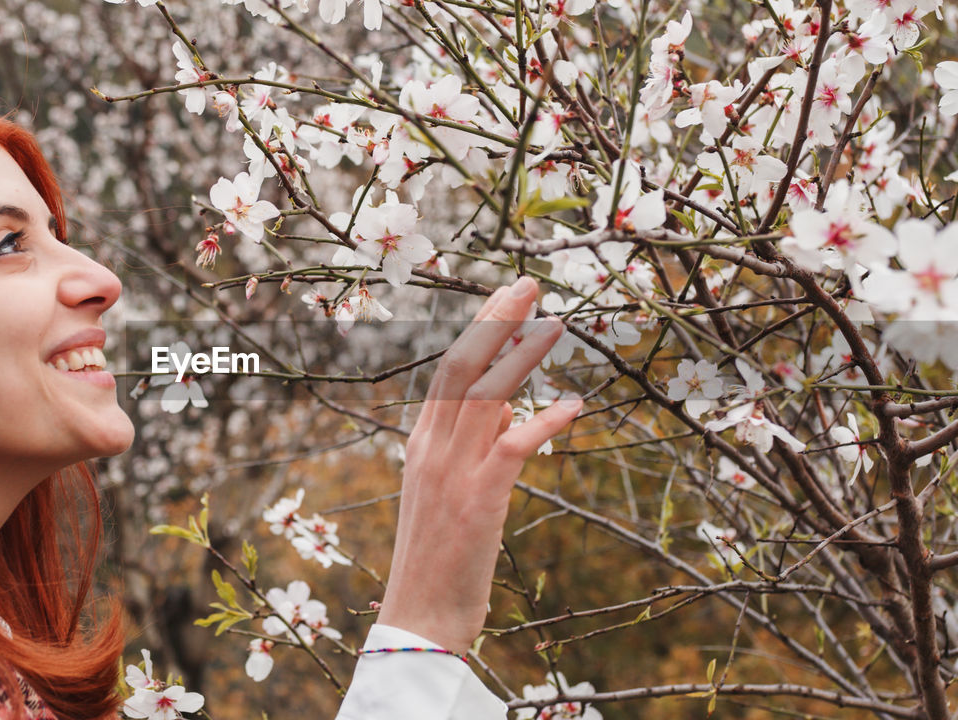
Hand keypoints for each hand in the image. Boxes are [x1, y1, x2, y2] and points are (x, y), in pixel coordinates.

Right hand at [376, 276, 581, 653]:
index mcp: (421, 444)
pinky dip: (545, 420)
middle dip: (495, 321)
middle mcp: (431, 448)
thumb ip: (473, 445)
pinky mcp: (478, 499)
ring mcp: (451, 472)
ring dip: (523, 355)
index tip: (506, 301)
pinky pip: (512, 444)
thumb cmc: (438, 560)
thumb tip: (506, 406)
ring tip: (556, 323)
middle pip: (461, 366)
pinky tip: (576, 406)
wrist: (419, 618)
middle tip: (527, 285)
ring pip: (487, 394)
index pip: (448, 371)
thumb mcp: (450, 493)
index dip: (479, 330)